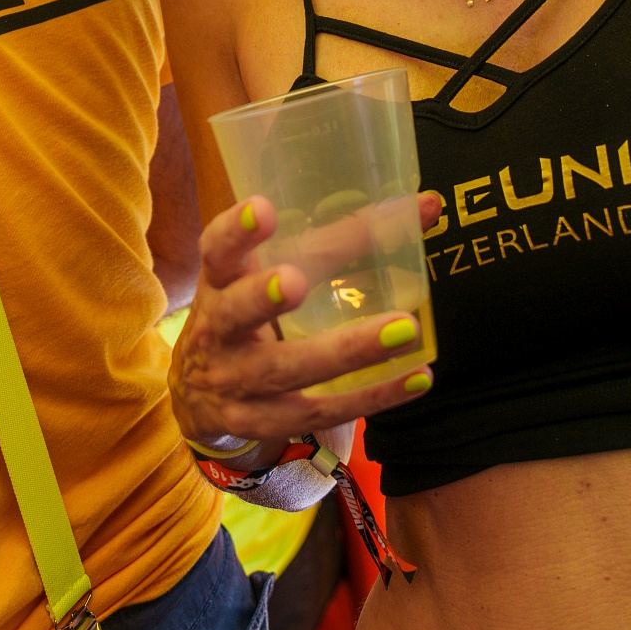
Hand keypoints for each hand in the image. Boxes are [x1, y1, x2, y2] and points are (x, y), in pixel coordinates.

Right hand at [170, 190, 439, 456]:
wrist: (202, 394)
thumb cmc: (252, 311)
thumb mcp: (274, 270)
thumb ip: (342, 238)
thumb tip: (428, 207)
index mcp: (219, 281)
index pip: (217, 251)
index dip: (236, 231)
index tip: (264, 208)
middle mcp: (216, 331)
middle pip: (236, 315)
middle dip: (263, 298)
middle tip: (295, 282)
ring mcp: (234, 383)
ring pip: (285, 370)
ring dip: (346, 351)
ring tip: (404, 330)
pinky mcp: (261, 422)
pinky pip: (319, 412)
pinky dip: (371, 397)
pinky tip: (416, 378)